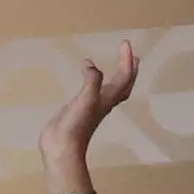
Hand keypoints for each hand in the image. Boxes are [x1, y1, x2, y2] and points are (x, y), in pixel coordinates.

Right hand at [38, 41, 138, 189]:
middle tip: (131, 55)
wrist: (61, 150)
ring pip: (111, 90)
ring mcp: (92, 108)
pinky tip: (88, 80)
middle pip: (123, 86)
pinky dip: (95, 82)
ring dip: (116, 77)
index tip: (125, 43)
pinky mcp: (79, 111)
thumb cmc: (76, 126)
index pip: (124, 77)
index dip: (126, 60)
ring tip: (116, 66)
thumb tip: (90, 65)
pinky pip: (93, 93)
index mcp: (108, 99)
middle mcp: (104, 103)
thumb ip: (92, 80)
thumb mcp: (86, 99)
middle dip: (128, 70)